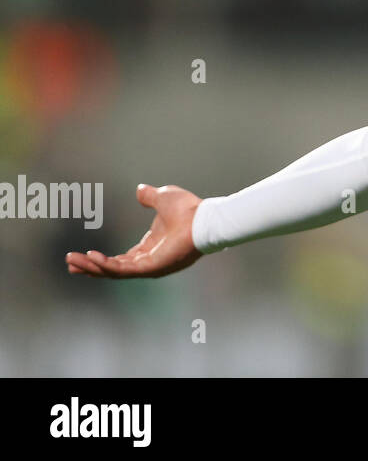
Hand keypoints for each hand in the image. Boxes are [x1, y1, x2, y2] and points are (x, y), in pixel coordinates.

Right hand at [66, 184, 202, 278]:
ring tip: (72, 261)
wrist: (204, 217)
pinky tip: (92, 257)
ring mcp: (151, 266)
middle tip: (70, 264)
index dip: (101, 259)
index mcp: (150, 248)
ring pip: (115, 271)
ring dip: (92, 267)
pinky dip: (107, 265)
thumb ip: (150, 196)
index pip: (121, 259)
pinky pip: (124, 270)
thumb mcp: (163, 198)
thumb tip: (140, 190)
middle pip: (113, 268)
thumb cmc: (189, 209)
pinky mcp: (153, 267)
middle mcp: (149, 260)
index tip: (82, 254)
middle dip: (90, 267)